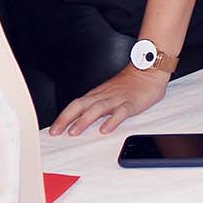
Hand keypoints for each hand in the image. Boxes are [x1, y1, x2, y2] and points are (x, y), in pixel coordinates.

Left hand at [50, 64, 168, 135]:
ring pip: (97, 109)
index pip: (75, 105)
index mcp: (97, 94)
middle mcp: (104, 96)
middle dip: (66, 119)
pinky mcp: (131, 103)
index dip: (63, 116)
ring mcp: (117, 99)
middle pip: (81, 105)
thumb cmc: (130, 83)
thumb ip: (97, 105)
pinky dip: (112, 121)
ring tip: (74, 132)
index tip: (53, 129)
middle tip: (56, 132)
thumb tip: (83, 119)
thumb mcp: (109, 93)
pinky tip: (105, 129)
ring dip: (84, 120)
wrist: (149, 70)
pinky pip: (120, 113)